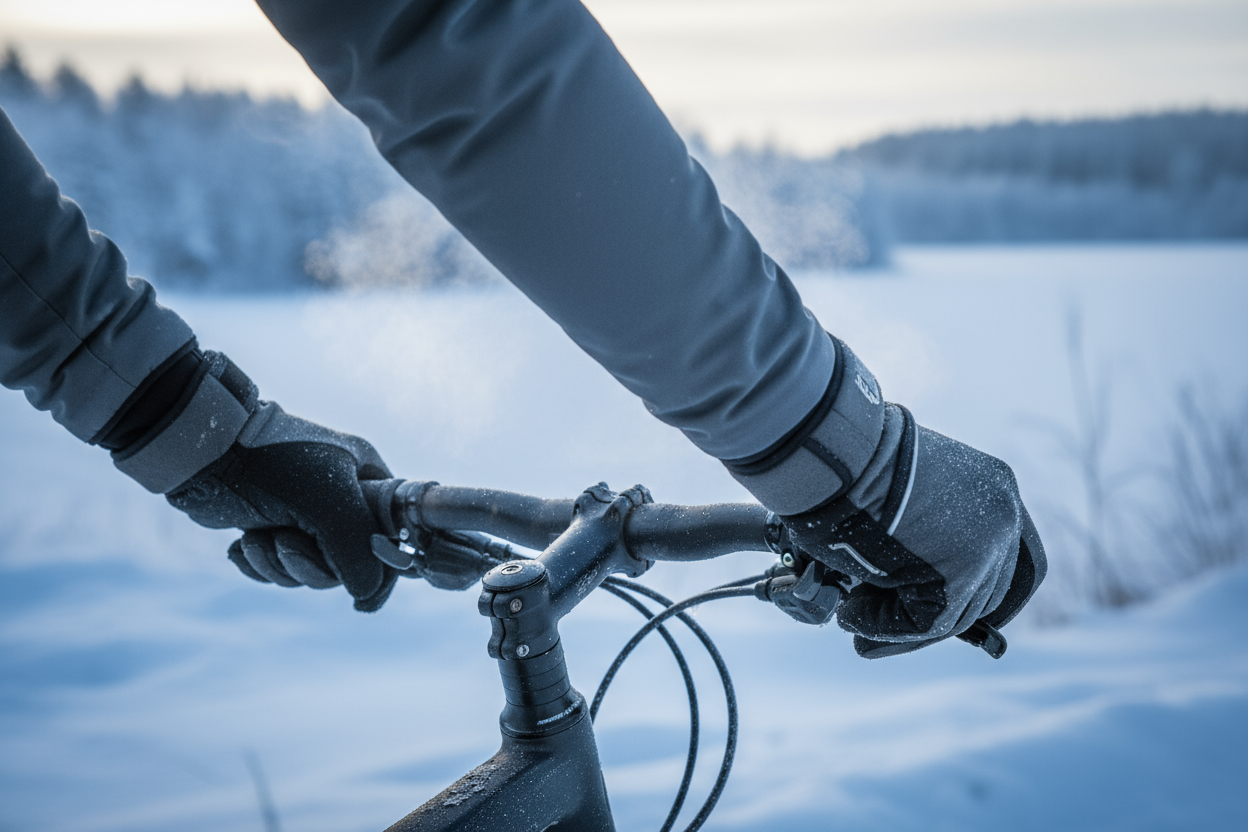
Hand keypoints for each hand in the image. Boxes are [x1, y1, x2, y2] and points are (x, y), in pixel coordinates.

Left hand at [167, 402, 397, 610]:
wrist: (204, 450)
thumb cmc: (276, 466)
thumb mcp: (332, 506)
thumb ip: (359, 554)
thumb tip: (365, 594)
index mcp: (368, 479)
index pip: (394, 535)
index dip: (382, 570)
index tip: (363, 600)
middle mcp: (342, 497)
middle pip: (347, 563)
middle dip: (310, 565)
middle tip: (286, 543)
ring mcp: (305, 514)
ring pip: (309, 570)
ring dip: (278, 563)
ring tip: (259, 536)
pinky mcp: (272, 525)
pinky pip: (277, 568)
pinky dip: (258, 563)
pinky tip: (242, 545)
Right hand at [726, 338, 1045, 656]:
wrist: (837, 453)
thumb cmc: (851, 464)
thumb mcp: (903, 490)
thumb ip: (921, 528)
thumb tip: (899, 575)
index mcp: (994, 486)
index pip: (1005, 554)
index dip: (971, 585)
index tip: (928, 599)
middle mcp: (1004, 516)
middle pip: (986, 590)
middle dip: (935, 613)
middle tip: (885, 619)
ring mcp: (988, 548)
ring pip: (953, 613)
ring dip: (898, 623)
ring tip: (852, 616)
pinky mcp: (959, 577)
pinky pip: (925, 623)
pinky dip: (883, 626)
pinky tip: (849, 613)